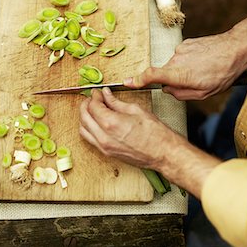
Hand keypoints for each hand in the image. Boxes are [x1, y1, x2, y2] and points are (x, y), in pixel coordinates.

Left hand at [79, 87, 220, 197]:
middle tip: (93, 98)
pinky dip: (88, 128)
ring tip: (93, 109)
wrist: (164, 154)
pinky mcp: (107, 153)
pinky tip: (95, 122)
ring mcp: (104, 147)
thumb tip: (106, 95)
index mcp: (111, 123)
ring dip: (84, 117)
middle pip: (84, 117)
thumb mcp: (136, 110)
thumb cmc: (155, 134)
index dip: (94, 96)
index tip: (98, 92)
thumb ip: (116, 102)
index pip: (93, 106)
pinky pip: (89, 139)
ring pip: (83, 129)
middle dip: (86, 105)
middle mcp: (104, 137)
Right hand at [124, 30, 246, 99]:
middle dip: (175, 80)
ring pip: (175, 66)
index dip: (137, 80)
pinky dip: (190, 61)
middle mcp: (176, 60)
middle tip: (195, 83)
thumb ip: (181, 94)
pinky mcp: (186, 43)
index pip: (151, 75)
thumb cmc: (223, 72)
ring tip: (204, 70)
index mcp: (179, 74)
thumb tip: (168, 90)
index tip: (127, 82)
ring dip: (184, 70)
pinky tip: (204, 62)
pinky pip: (182, 57)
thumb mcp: (203, 93)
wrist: (236, 47)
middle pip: (165, 74)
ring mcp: (180, 50)